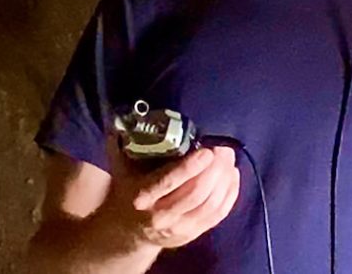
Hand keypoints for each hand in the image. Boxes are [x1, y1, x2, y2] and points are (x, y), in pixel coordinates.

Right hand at [101, 134, 241, 251]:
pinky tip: (232, 176)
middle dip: (216, 169)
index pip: (169, 182)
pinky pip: (218, 215)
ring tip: (229, 159)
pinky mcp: (193, 235)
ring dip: (225, 180)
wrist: (127, 231)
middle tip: (224, 149)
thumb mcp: (119, 167)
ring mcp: (179, 228)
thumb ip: (121, 143)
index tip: (208, 150)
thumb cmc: (126, 190)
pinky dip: (230, 194)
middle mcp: (161, 216)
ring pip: (211, 205)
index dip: (191, 167)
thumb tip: (124, 115)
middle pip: (196, 192)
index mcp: (142, 195)